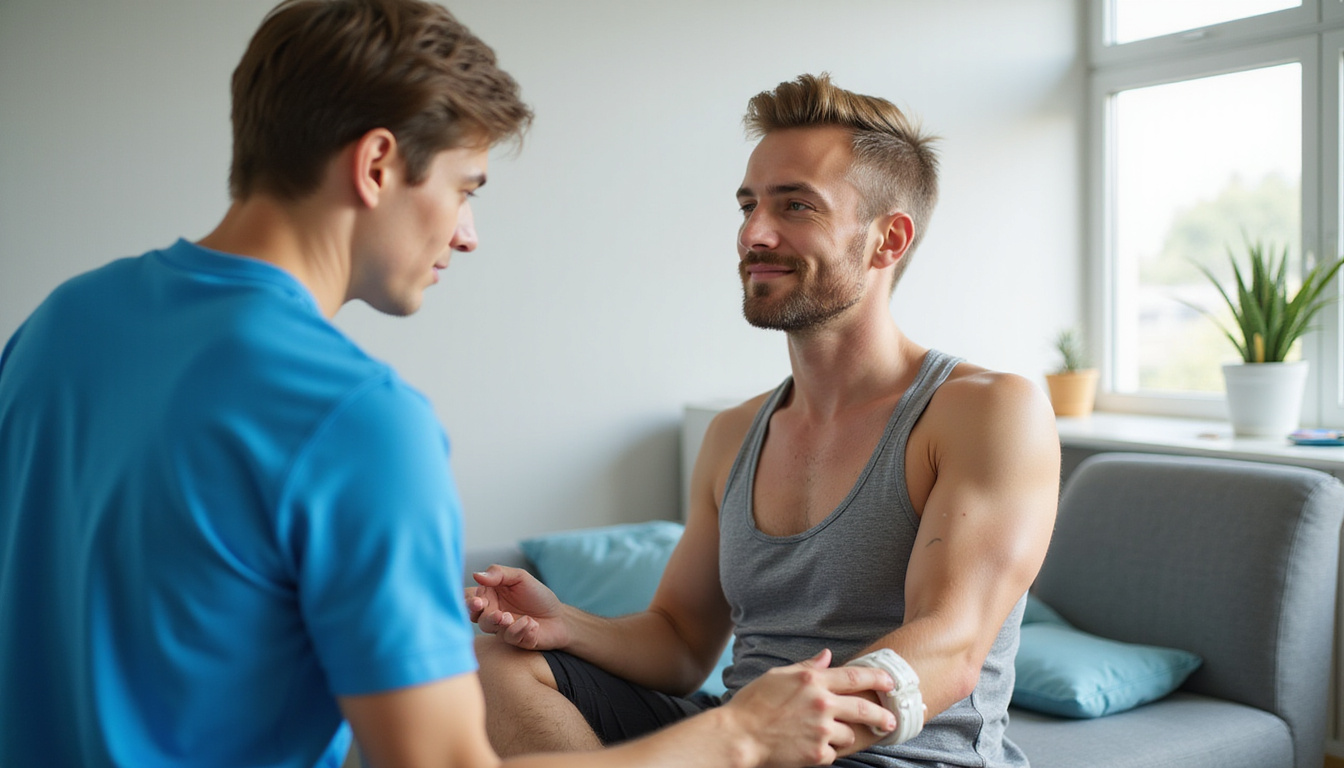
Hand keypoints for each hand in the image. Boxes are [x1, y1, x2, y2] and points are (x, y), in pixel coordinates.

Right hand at [465, 565, 569, 649]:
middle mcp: (492, 614)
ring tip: (510, 617)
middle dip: (483, 615)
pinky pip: (512, 638)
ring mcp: (502, 629)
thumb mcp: (520, 577)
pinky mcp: (515, 641)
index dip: (470, 602)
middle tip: (495, 613)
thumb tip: (476, 575)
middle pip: (477, 616)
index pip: (471, 599)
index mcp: (490, 597)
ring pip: (491, 629)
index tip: (478, 601)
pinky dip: (522, 630)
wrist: (559, 615)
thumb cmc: (537, 595)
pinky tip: (533, 624)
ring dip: (501, 623)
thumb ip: (499, 574)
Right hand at [721, 649, 896, 767]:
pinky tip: (811, 747)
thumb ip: (807, 667)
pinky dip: (826, 751)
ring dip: (844, 735)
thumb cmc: (753, 704)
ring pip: (850, 735)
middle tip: (890, 720)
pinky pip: (833, 753)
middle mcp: (822, 705)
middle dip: (882, 715)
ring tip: (830, 736)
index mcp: (813, 682)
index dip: (878, 679)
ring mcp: (821, 731)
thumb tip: (827, 656)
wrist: (739, 736)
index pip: (855, 677)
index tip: (891, 683)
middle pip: (865, 709)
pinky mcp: (817, 755)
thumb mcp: (778, 676)